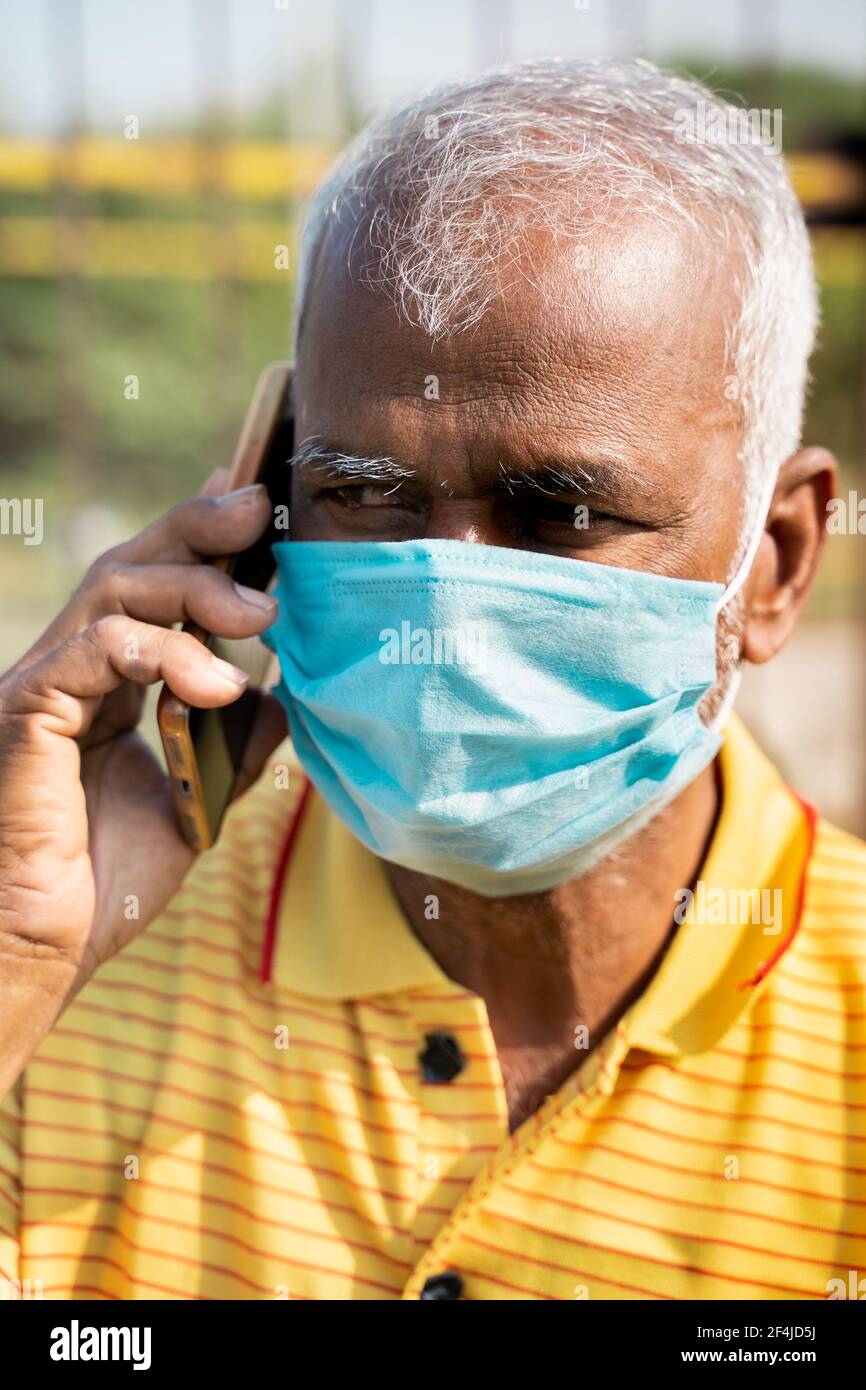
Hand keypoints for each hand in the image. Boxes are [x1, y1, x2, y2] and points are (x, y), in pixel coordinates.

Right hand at [0, 473, 286, 1041]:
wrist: (46, 948)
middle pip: (131, 564)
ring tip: (260, 618)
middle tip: (259, 512)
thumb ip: (234, 743)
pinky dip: (159, 651)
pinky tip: (214, 683)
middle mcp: (72, 671)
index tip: (256, 505)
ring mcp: (45, 687)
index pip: (154, 587)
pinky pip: (90, 647)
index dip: (201, 537)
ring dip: (195, 588)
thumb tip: (284, 695)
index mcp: (108, 684)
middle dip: (199, 529)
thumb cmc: (106, 882)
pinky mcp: (25, 712)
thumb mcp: (196, 798)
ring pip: (112, 588)